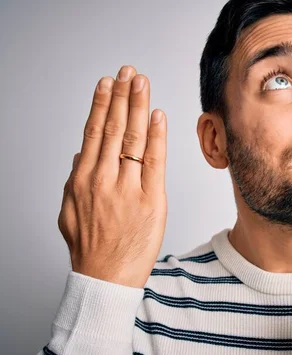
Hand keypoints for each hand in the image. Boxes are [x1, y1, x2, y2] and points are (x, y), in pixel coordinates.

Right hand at [58, 65, 167, 288]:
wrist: (106, 278)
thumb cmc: (90, 249)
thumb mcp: (69, 213)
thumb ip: (74, 183)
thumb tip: (81, 155)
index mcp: (83, 180)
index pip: (93, 132)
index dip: (102, 104)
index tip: (108, 84)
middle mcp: (104, 179)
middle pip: (113, 128)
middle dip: (122, 97)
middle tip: (128, 73)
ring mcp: (128, 188)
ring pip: (132, 139)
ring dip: (137, 107)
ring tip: (141, 83)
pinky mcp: (151, 200)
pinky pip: (154, 162)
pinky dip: (156, 137)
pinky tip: (157, 116)